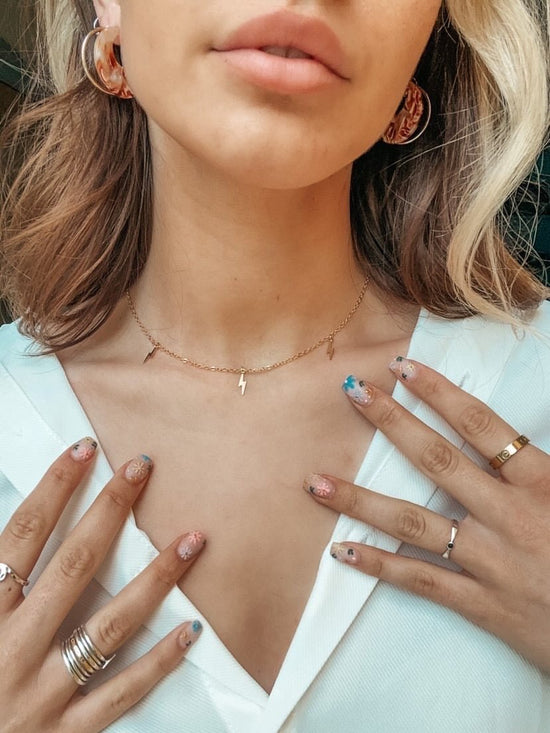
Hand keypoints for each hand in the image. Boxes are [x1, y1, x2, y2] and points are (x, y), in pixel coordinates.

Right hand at [0, 439, 205, 732]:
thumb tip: (13, 541)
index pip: (23, 535)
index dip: (55, 487)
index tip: (85, 451)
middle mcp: (14, 648)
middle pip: (72, 564)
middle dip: (109, 511)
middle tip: (141, 470)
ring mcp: (43, 691)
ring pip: (110, 624)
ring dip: (155, 578)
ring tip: (192, 540)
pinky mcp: (66, 730)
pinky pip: (121, 692)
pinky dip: (159, 660)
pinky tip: (191, 630)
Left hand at [304, 360, 549, 672]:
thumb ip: (547, 464)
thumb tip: (519, 435)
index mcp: (543, 482)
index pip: (481, 425)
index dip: (440, 392)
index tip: (402, 368)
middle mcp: (510, 515)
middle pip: (438, 460)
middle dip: (393, 423)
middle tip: (352, 393)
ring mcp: (491, 561)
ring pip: (414, 522)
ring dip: (360, 500)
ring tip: (316, 483)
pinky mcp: (482, 604)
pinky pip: (422, 581)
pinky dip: (380, 566)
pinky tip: (342, 551)